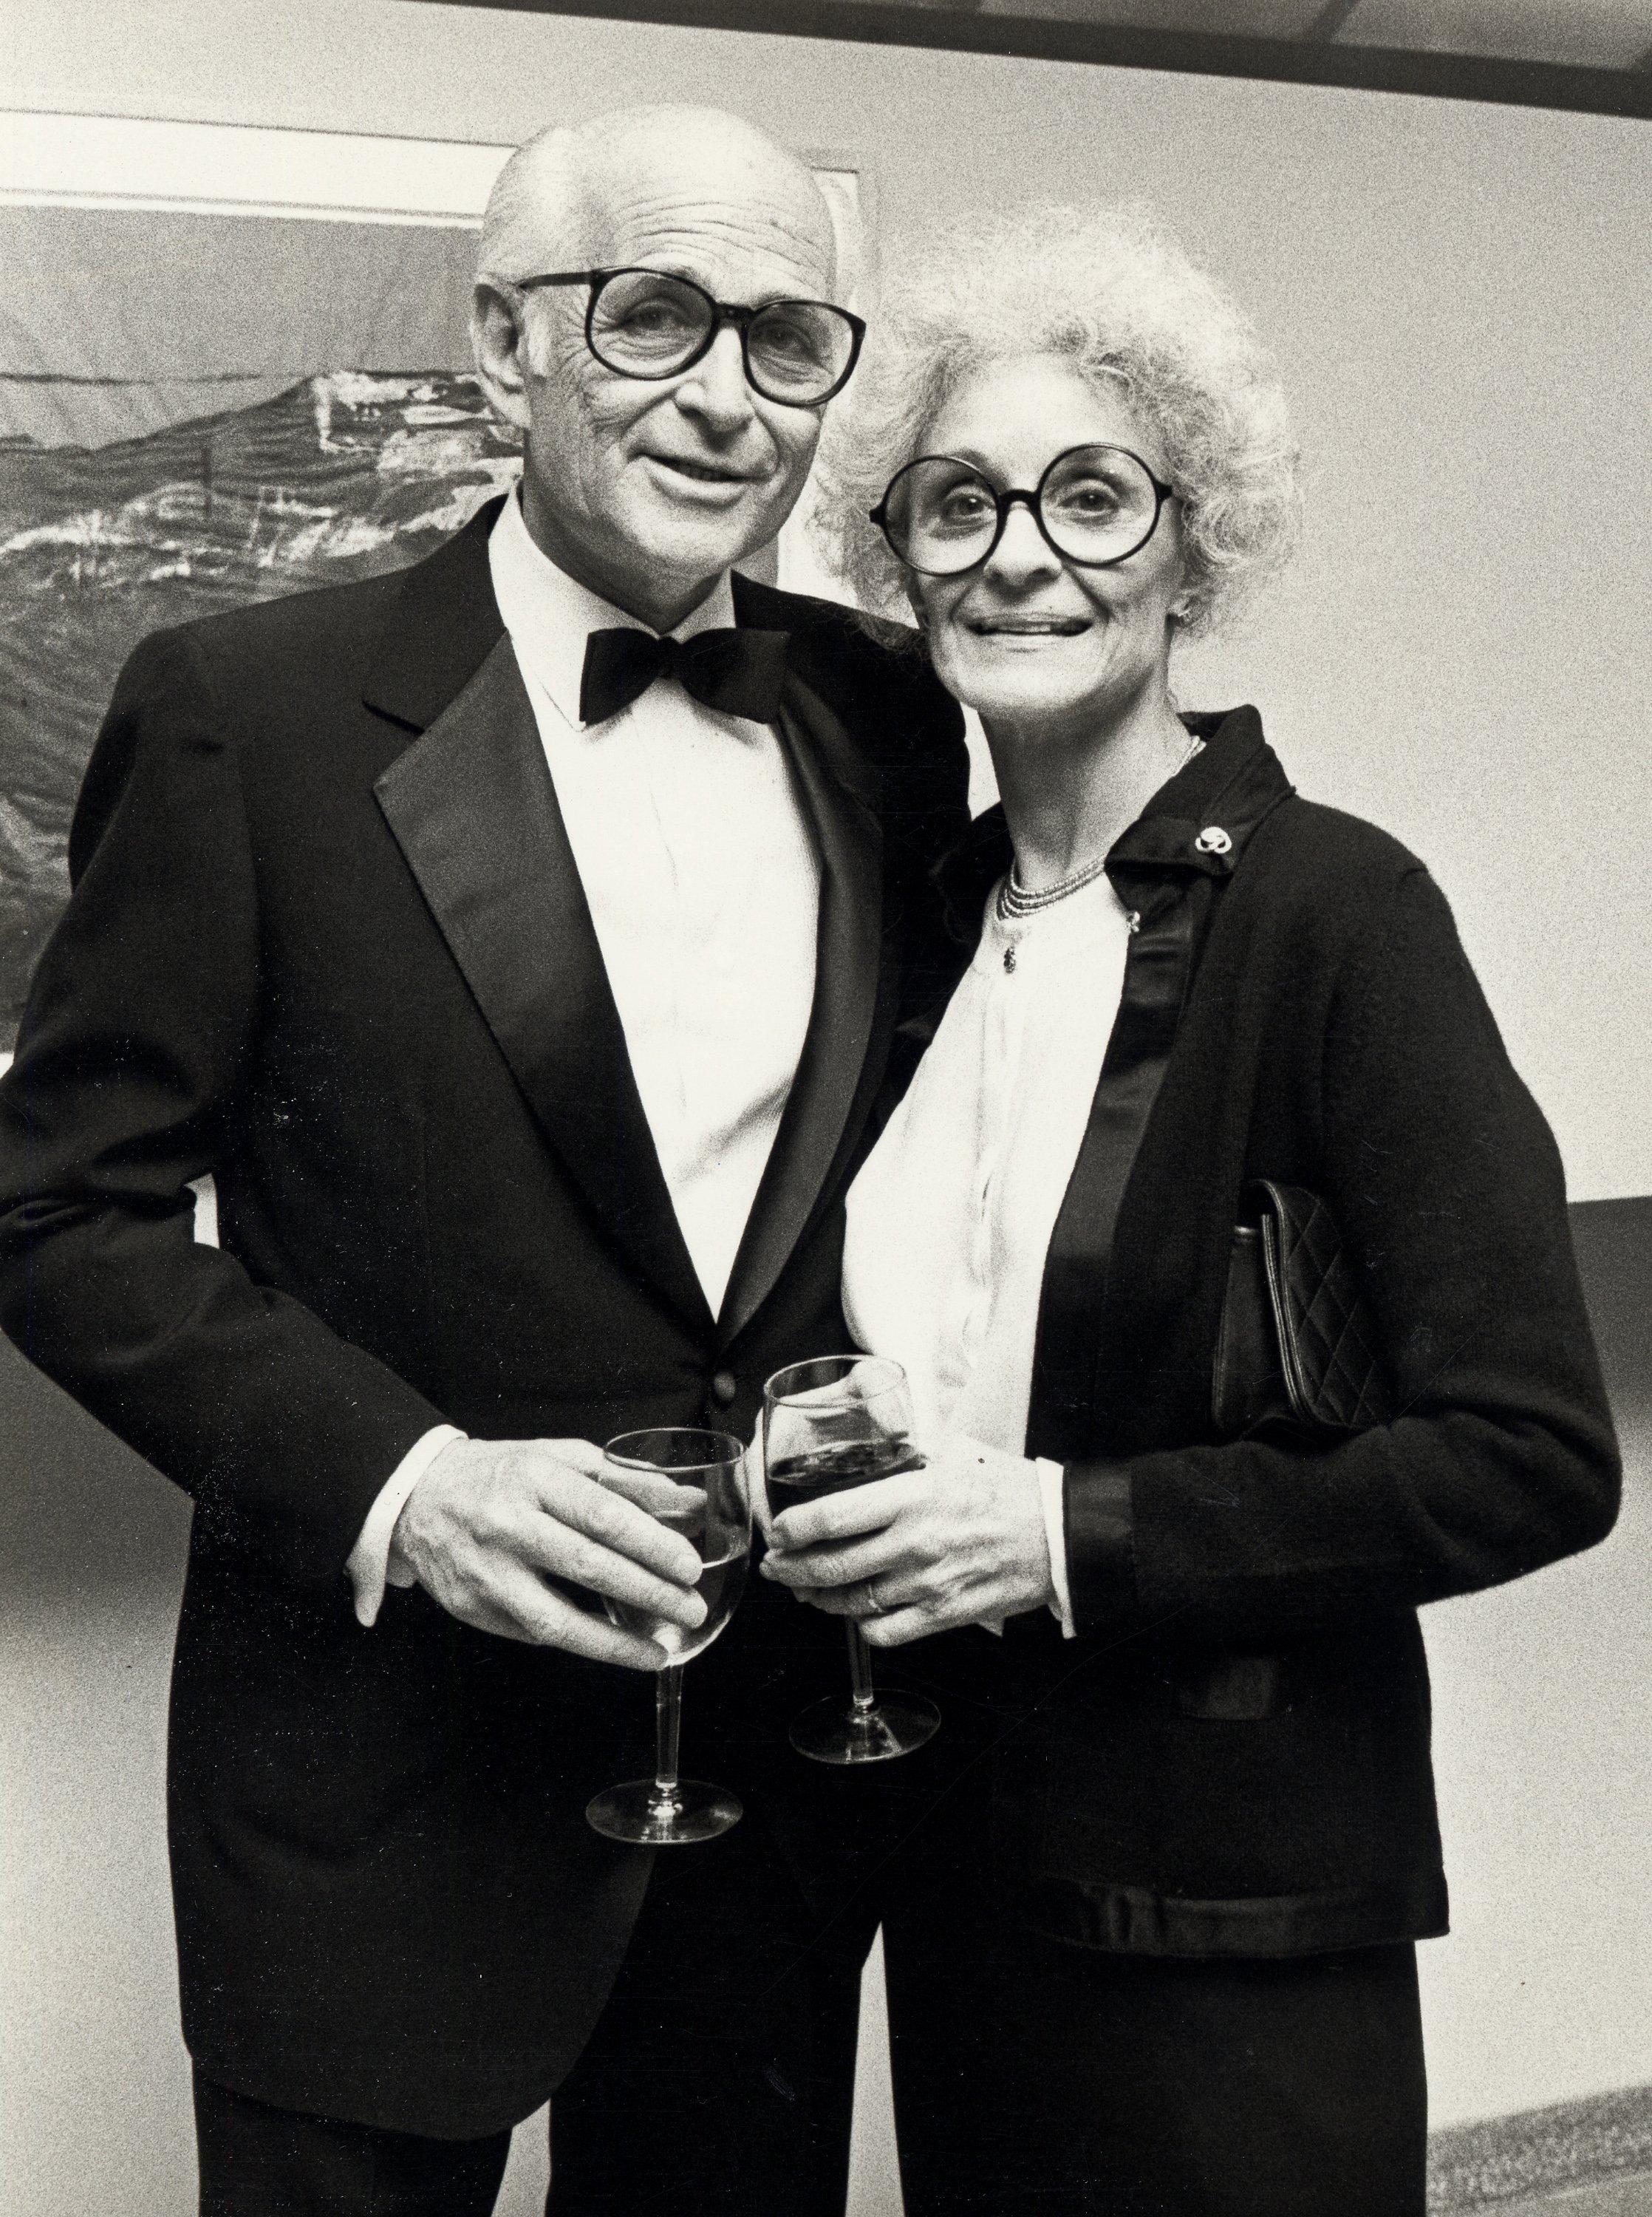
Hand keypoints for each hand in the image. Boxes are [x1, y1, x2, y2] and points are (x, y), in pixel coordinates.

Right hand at [390, 1437, 705, 1666]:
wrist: (416, 1497)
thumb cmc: (501, 1474)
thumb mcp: (559, 1458)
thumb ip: (624, 1480)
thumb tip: (688, 1503)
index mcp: (534, 1478)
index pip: (603, 1514)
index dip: (651, 1544)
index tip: (689, 1566)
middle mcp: (507, 1526)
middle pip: (588, 1566)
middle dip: (648, 1593)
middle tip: (690, 1608)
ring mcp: (487, 1573)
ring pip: (557, 1619)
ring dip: (614, 1642)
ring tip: (657, 1650)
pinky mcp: (473, 1609)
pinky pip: (535, 1633)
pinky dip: (579, 1643)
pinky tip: (611, 1645)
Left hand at [759, 1434, 1052, 1644]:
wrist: (1060, 1535)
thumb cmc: (1010, 1491)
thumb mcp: (954, 1454)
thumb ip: (908, 1455)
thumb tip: (871, 1447)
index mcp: (913, 1497)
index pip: (832, 1517)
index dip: (793, 1528)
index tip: (779, 1529)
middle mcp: (914, 1544)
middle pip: (831, 1566)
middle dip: (791, 1569)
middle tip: (777, 1565)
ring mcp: (928, 1584)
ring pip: (852, 1602)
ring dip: (819, 1598)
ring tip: (806, 1589)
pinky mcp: (943, 1615)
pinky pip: (886, 1632)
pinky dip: (863, 1625)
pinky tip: (857, 1612)